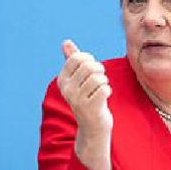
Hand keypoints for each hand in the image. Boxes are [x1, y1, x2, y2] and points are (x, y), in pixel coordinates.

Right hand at [56, 39, 112, 169]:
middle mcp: (66, 90)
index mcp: (62, 80)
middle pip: (89, 66)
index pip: (77, 58)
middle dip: (99, 70)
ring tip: (102, 88)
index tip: (92, 69)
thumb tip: (65, 42)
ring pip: (98, 77)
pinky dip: (108, 91)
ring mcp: (77, 100)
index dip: (90, 60)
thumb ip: (72, 60)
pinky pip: (104, 89)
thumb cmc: (87, 98)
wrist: (92, 127)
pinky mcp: (89, 108)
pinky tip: (104, 97)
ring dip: (104, 81)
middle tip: (100, 79)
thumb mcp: (79, 79)